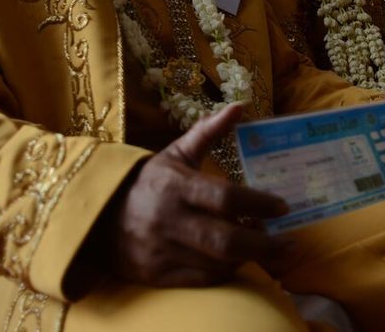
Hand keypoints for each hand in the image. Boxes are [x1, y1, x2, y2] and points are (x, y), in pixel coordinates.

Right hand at [105, 104, 288, 286]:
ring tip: (265, 247)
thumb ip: (208, 132)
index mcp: (175, 185)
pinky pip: (202, 279)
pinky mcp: (157, 274)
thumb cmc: (146, 183)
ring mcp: (162, 250)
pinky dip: (225, 272)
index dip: (258, 203)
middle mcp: (169, 219)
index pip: (225, 197)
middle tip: (287, 242)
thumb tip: (240, 107)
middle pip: (226, 239)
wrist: (97, 217)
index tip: (282, 207)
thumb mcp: (174, 154)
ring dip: (247, 256)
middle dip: (263, 244)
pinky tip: (238, 260)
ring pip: (217, 262)